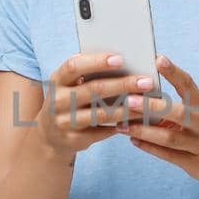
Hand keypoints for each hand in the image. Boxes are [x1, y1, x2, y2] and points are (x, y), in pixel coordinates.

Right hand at [33, 52, 148, 161]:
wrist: (50, 135)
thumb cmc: (69, 99)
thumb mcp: (69, 84)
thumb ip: (88, 73)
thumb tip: (124, 62)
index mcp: (57, 80)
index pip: (74, 66)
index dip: (96, 62)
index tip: (120, 59)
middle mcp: (58, 100)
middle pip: (93, 90)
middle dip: (123, 84)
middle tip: (147, 82)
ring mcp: (64, 122)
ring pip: (102, 113)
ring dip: (128, 108)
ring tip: (148, 102)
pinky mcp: (74, 139)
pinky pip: (103, 131)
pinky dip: (122, 124)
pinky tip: (139, 119)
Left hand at [120, 55, 198, 189]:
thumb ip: (177, 103)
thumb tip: (141, 89)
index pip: (189, 85)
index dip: (174, 72)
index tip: (158, 59)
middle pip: (178, 112)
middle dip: (152, 106)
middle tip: (128, 99)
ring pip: (169, 137)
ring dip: (144, 131)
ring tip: (123, 125)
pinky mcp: (194, 163)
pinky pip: (168, 156)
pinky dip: (149, 147)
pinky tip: (133, 139)